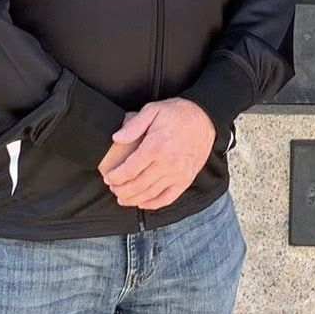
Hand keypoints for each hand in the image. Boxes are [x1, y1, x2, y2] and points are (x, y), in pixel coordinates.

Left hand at [100, 99, 215, 210]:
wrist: (206, 117)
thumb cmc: (177, 112)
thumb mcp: (153, 109)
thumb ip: (134, 125)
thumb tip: (116, 138)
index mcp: (156, 146)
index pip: (129, 170)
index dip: (115, 177)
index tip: (108, 177)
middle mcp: (167, 163)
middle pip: (137, 185)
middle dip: (121, 189)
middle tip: (113, 188)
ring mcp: (178, 173)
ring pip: (150, 194)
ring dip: (133, 199)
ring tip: (122, 198)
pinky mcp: (187, 178)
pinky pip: (167, 198)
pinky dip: (153, 204)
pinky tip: (143, 202)